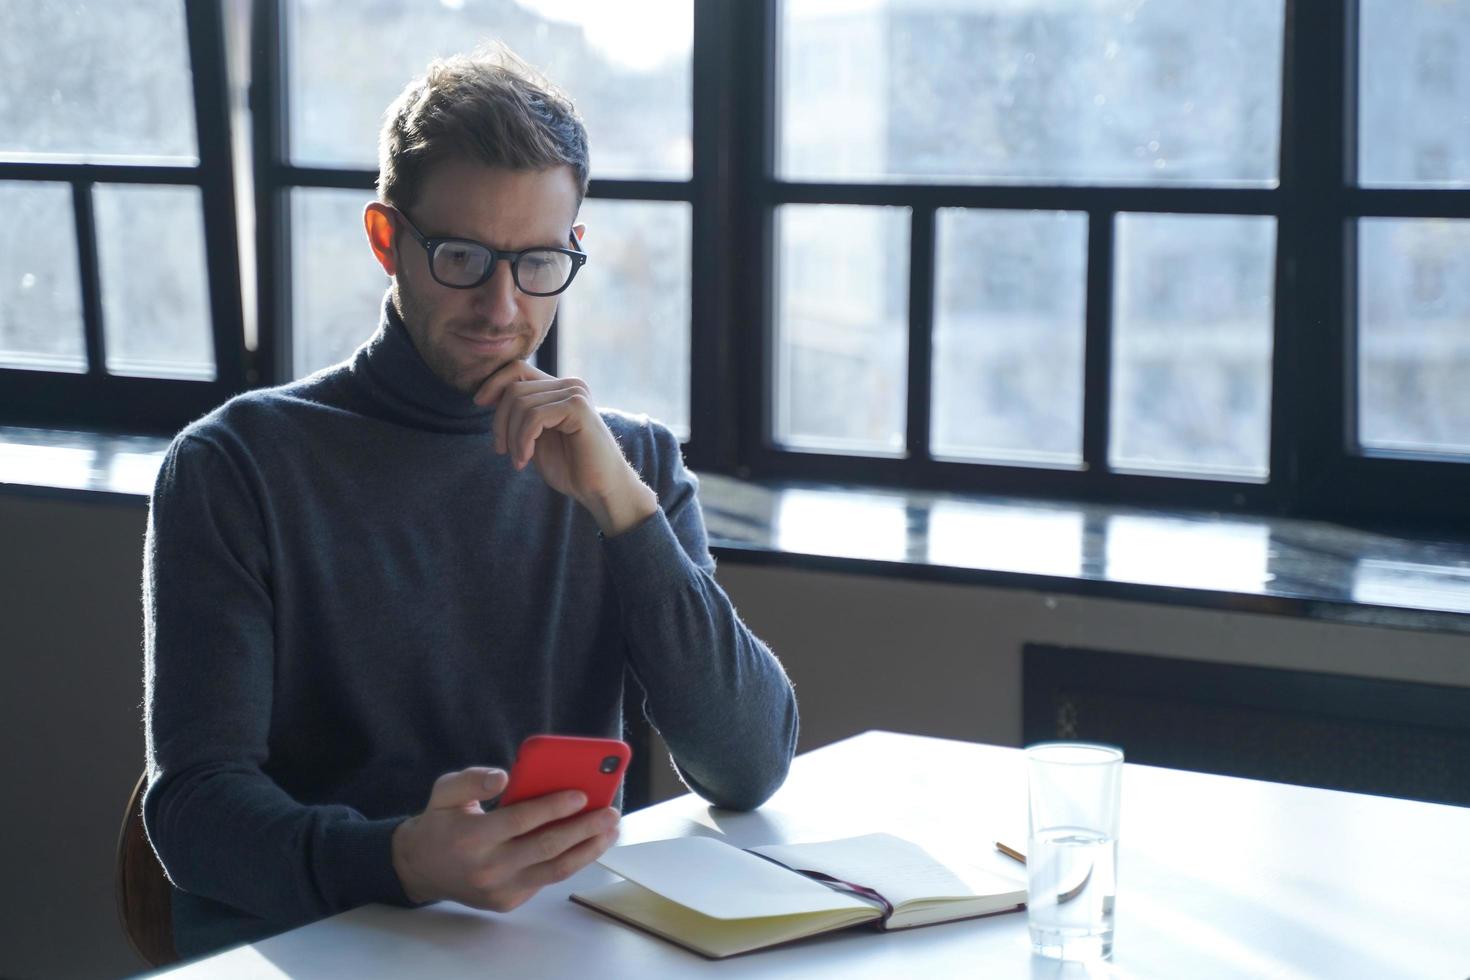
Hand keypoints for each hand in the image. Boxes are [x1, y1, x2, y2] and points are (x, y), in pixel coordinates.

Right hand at [391, 766, 619, 911]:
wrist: (420, 869)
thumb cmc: (441, 822)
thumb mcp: (445, 791)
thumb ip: (473, 780)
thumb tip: (504, 776)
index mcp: (472, 837)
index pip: (522, 820)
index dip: (554, 807)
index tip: (582, 794)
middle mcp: (488, 868)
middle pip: (547, 847)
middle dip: (584, 828)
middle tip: (610, 812)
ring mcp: (500, 889)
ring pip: (555, 870)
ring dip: (588, 850)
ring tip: (610, 830)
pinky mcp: (509, 901)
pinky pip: (547, 880)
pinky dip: (572, 861)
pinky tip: (589, 843)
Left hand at [473, 361, 657, 535]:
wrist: (600, 490)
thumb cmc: (570, 468)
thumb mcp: (536, 437)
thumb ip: (520, 415)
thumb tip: (488, 394)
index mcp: (560, 388)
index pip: (517, 368)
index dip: (494, 382)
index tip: (479, 403)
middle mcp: (570, 385)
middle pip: (514, 389)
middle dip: (500, 422)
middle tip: (503, 451)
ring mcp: (575, 393)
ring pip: (520, 403)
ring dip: (512, 437)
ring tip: (519, 460)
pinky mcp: (578, 407)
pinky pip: (534, 416)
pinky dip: (522, 440)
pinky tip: (526, 459)